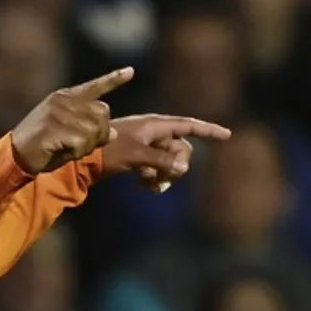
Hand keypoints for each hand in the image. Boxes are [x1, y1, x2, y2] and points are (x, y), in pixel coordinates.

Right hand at [11, 67, 134, 174]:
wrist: (16, 154)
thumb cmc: (44, 144)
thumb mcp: (69, 132)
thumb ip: (91, 128)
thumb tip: (114, 133)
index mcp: (66, 97)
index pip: (95, 86)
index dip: (114, 79)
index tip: (131, 71)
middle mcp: (64, 101)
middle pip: (103, 114)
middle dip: (99, 133)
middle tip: (80, 144)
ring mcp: (59, 113)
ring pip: (95, 130)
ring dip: (87, 146)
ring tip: (67, 147)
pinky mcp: (55, 128)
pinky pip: (82, 143)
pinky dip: (77, 152)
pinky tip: (61, 151)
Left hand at [103, 114, 231, 189]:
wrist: (83, 160)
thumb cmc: (109, 151)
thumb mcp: (137, 155)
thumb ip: (162, 160)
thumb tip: (184, 167)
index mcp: (155, 125)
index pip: (188, 126)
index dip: (208, 130)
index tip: (227, 134)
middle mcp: (154, 133)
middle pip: (181, 150)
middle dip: (176, 166)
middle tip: (161, 178)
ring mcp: (147, 146)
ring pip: (170, 162)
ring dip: (164, 176)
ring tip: (147, 184)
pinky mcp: (140, 158)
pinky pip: (159, 169)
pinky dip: (154, 179)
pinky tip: (141, 185)